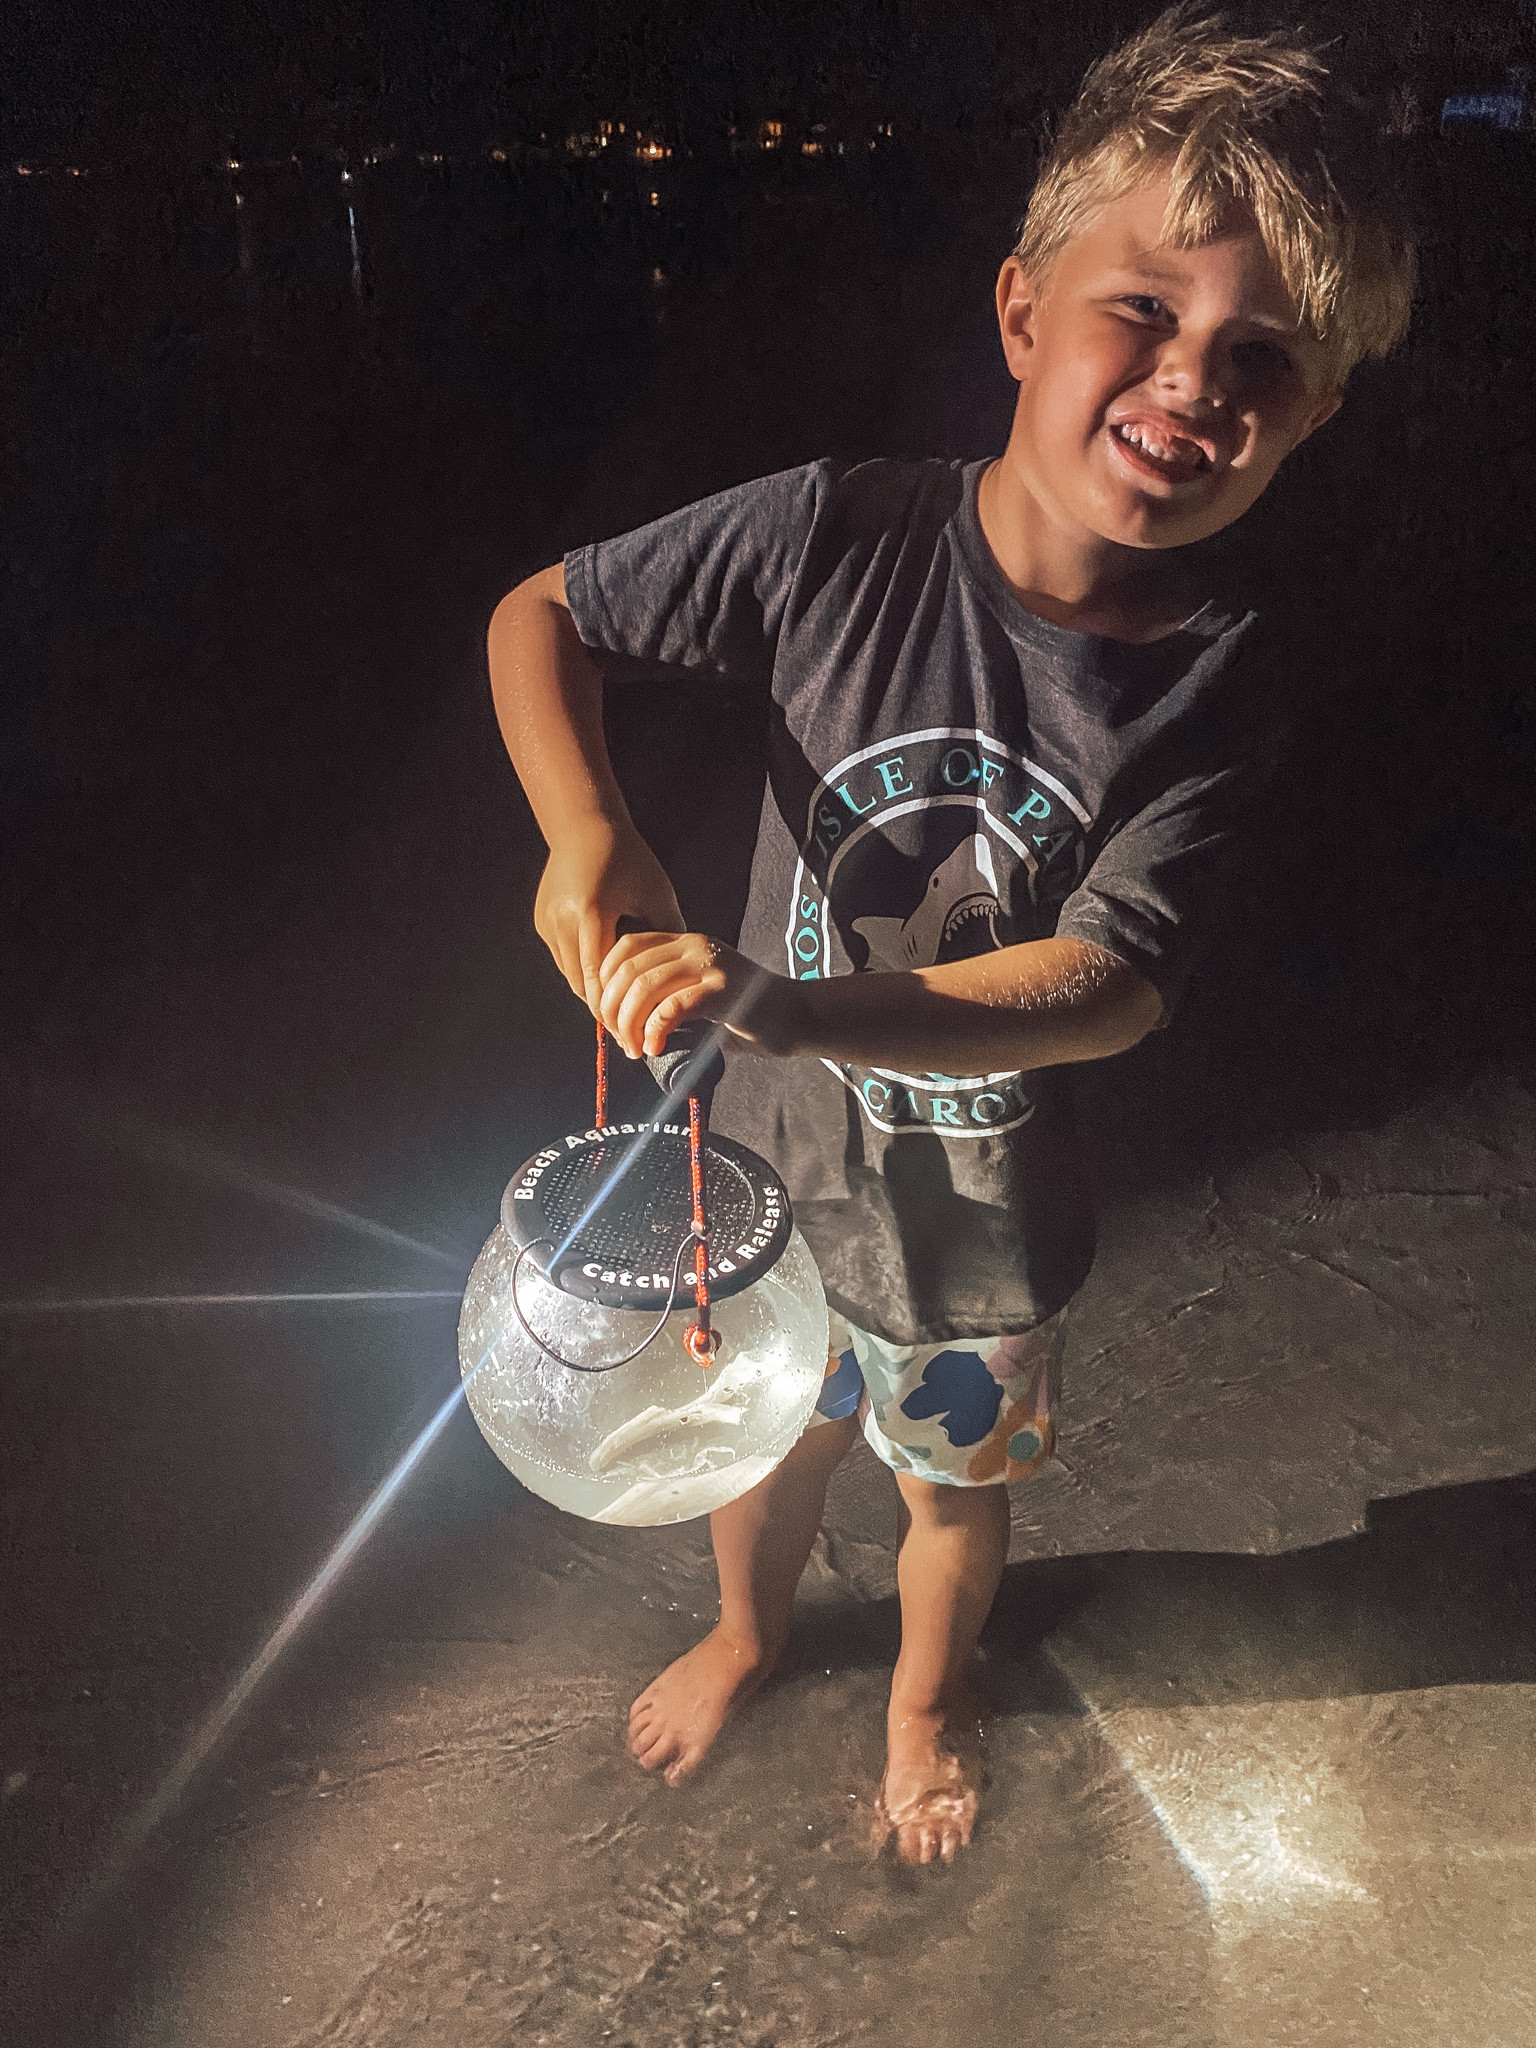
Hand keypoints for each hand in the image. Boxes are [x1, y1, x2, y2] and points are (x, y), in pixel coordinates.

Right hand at [533, 819, 683, 1013]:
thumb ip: (668, 936)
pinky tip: (603, 970)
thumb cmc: (630, 859)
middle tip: (626, 1029)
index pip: (598, 978)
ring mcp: (547, 922)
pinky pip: (563, 957)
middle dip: (603, 1006)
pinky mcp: (541, 921)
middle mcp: (562, 921)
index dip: (613, 1009)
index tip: (630, 1031)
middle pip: (580, 983)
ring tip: (619, 1003)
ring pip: (569, 974)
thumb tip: (681, 975)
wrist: (586, 826)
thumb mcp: (658, 896)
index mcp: (591, 913)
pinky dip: (582, 967)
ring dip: (592, 988)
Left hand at [597, 931, 802, 1059]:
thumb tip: (625, 1023)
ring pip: (644, 987)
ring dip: (629, 1024)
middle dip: (612, 1010)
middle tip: (620, 1040)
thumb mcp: (701, 996)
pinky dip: (655, 1030)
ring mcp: (710, 964)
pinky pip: (673, 1007)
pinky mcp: (724, 989)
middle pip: (628, 969)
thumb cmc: (749, 1015)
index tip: (607, 1017)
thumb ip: (668, 998)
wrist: (798, 1018)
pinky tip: (655, 1047)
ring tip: (635, 1049)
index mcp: (686, 943)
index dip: (605, 982)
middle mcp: (695, 945)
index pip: (626, 947)